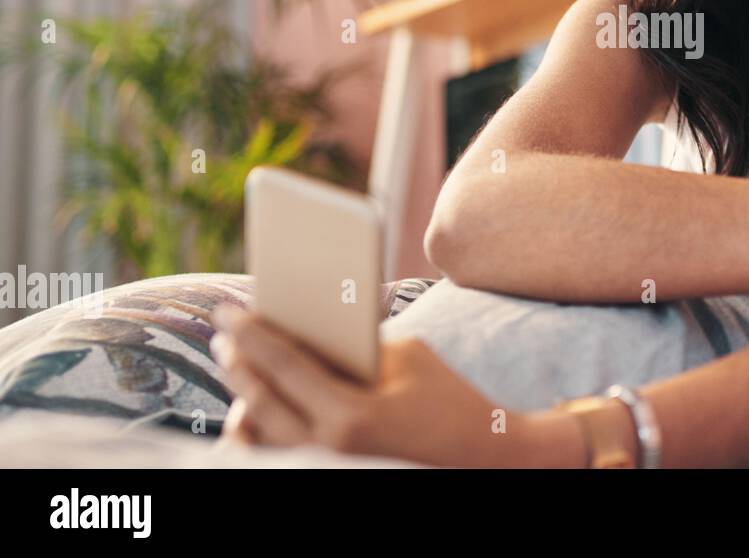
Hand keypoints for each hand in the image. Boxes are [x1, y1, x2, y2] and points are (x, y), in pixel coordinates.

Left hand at [209, 305, 538, 465]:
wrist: (485, 456)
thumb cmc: (450, 399)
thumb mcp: (408, 357)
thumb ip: (355, 344)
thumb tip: (309, 330)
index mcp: (350, 416)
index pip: (283, 365)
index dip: (251, 333)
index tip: (227, 310)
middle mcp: (330, 451)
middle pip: (259, 403)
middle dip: (237, 364)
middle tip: (224, 335)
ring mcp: (328, 473)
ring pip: (260, 438)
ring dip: (245, 399)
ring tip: (241, 370)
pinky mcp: (334, 477)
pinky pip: (279, 454)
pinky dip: (264, 429)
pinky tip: (261, 406)